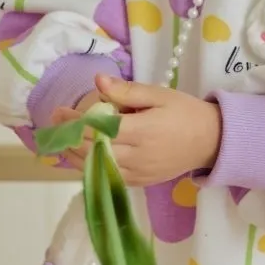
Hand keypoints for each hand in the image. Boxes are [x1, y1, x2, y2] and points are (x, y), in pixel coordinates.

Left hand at [50, 75, 221, 187]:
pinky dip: (89, 166)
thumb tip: (99, 81)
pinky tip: (80, 155)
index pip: (97, 129)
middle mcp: (136, 156)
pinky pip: (107, 176)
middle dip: (67, 136)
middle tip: (54, 122)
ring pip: (95, 167)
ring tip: (60, 139)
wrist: (210, 141)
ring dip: (73, 154)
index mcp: (142, 132)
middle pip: (91, 150)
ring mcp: (137, 173)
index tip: (60, 111)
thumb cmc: (185, 113)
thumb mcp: (159, 95)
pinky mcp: (138, 183)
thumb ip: (127, 91)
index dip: (74, 122)